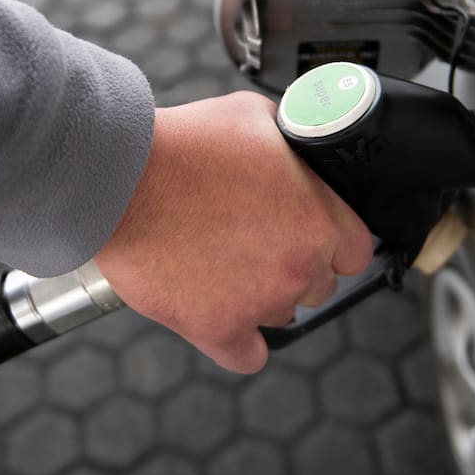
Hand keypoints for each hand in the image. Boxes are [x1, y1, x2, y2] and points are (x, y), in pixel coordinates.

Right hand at [93, 91, 373, 372]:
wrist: (120, 179)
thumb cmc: (182, 145)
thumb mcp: (254, 118)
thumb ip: (291, 147)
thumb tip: (298, 151)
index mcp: (319, 218)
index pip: (355, 250)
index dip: (330, 239)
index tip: (307, 232)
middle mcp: (298, 266)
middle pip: (319, 284)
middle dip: (293, 263)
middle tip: (255, 241)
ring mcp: (260, 302)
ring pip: (281, 313)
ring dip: (261, 294)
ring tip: (223, 263)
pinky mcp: (217, 328)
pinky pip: (248, 356)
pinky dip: (238, 339)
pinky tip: (224, 316)